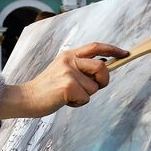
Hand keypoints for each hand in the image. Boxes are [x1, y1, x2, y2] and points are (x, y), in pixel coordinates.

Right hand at [0, 42, 127, 118]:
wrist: (26, 98)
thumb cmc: (47, 89)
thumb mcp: (63, 71)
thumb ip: (81, 68)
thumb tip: (105, 67)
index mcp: (69, 55)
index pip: (96, 47)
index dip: (113, 49)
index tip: (124, 54)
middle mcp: (70, 60)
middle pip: (102, 68)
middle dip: (103, 81)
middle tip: (92, 88)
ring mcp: (68, 72)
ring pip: (94, 87)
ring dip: (85, 95)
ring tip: (68, 95)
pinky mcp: (67, 86)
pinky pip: (86, 98)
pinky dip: (78, 103)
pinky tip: (64, 100)